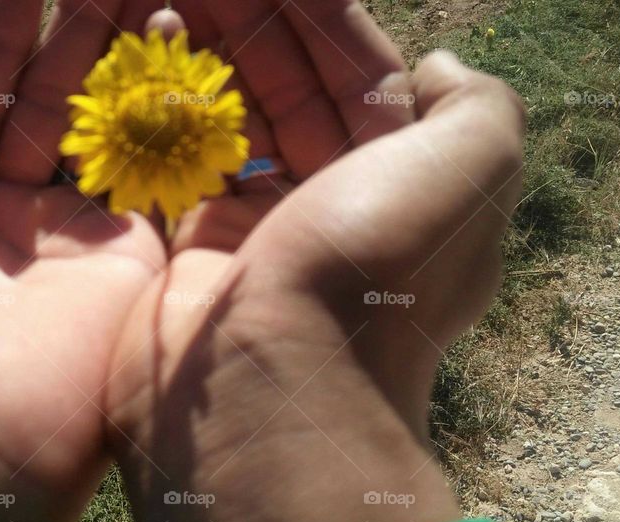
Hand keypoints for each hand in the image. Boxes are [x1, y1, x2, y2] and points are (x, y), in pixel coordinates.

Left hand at [0, 1, 168, 521]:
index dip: (3, 42)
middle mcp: (9, 227)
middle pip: (51, 113)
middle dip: (76, 43)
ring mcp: (73, 249)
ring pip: (108, 139)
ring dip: (128, 71)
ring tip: (154, 4)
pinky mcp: (128, 270)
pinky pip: (154, 185)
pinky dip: (170, 125)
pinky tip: (181, 65)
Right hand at [105, 2, 524, 521]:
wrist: (271, 386)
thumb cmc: (372, 268)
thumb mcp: (468, 169)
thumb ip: (476, 105)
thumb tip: (437, 67)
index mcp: (399, 181)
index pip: (361, 76)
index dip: (322, 19)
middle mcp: (333, 203)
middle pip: (290, 92)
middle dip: (252, 30)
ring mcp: (260, 227)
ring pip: (231, 124)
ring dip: (205, 64)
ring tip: (169, 6)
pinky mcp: (197, 249)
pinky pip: (181, 167)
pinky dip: (164, 118)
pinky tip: (143, 68)